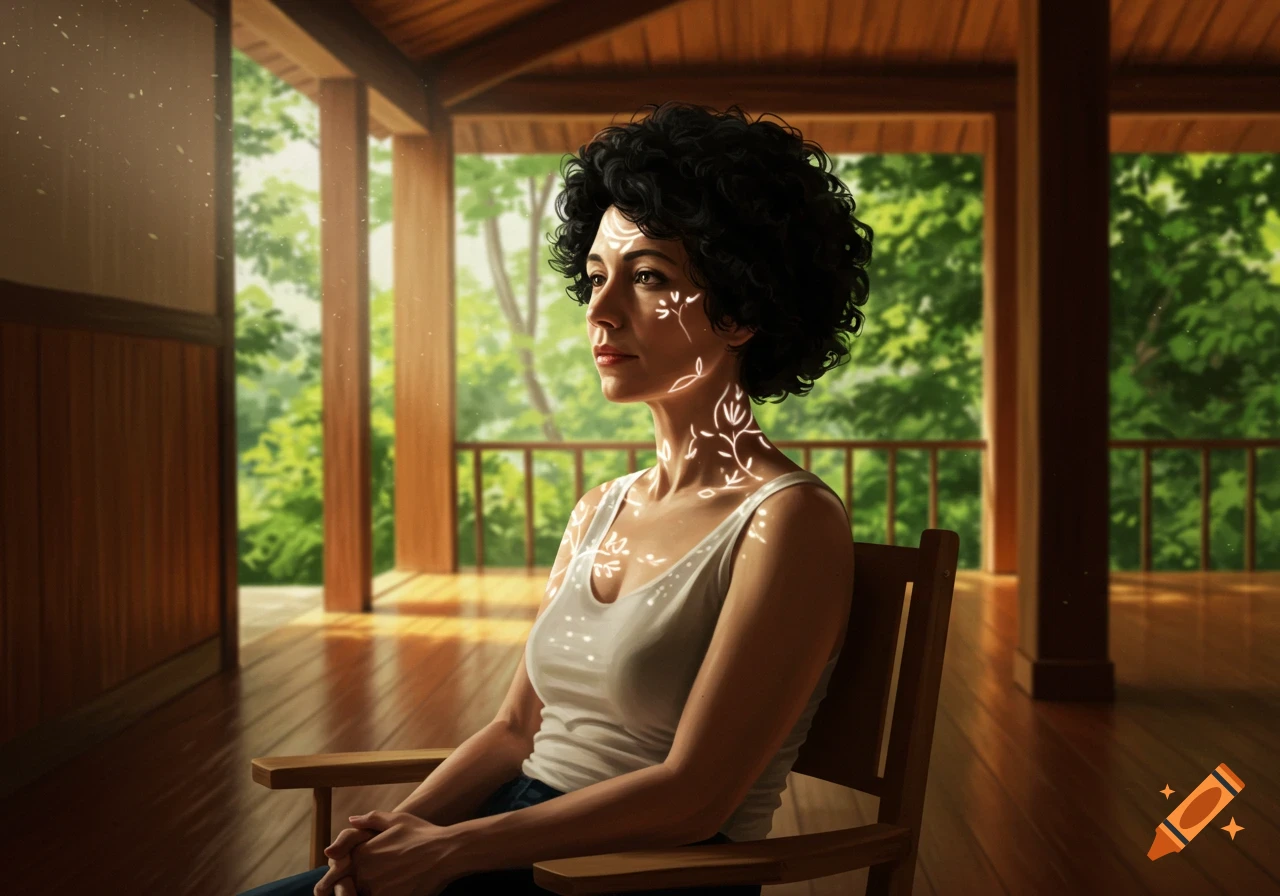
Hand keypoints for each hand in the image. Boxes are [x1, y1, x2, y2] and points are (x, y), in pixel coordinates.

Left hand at [313, 811, 462, 895]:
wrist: (447, 852)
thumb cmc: (423, 834)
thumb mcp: (397, 819)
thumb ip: (370, 819)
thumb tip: (351, 820)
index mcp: (361, 854)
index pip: (336, 872)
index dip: (339, 877)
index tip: (344, 880)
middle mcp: (364, 874)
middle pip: (347, 889)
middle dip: (351, 888)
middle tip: (368, 882)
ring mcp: (376, 890)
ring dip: (366, 893)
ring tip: (385, 885)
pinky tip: (396, 890)